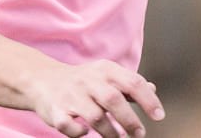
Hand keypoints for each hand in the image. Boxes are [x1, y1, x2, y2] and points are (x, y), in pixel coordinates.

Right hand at [26, 59, 163, 137]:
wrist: (41, 79)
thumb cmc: (82, 81)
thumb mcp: (106, 75)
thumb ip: (128, 83)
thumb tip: (152, 90)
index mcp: (105, 70)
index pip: (132, 82)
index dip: (148, 100)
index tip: (159, 116)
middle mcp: (88, 80)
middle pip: (113, 100)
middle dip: (129, 120)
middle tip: (139, 134)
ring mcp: (71, 95)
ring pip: (95, 116)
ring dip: (110, 132)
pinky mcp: (55, 110)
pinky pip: (69, 125)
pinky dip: (79, 132)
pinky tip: (85, 132)